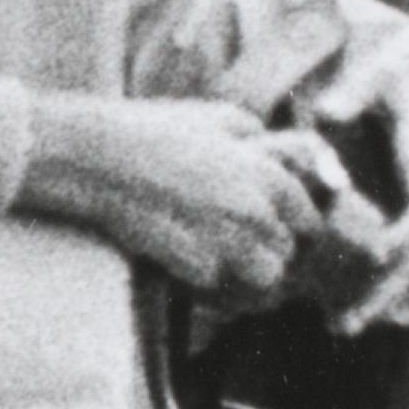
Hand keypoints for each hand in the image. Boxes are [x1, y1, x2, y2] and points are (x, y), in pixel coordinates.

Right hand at [44, 96, 348, 299]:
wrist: (99, 159)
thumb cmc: (155, 131)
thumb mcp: (217, 117)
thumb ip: (258, 138)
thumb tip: (275, 153)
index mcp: (268, 176)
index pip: (310, 219)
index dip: (294, 226)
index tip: (277, 228)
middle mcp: (257, 213)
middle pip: (287, 254)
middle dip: (269, 251)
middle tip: (239, 244)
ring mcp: (228, 244)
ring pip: (264, 280)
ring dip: (247, 276)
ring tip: (219, 261)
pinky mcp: (196, 270)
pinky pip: (221, 292)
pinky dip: (210, 286)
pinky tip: (187, 266)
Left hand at [298, 48, 408, 327]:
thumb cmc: (398, 76)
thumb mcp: (378, 72)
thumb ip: (354, 93)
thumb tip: (326, 115)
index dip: (405, 233)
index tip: (373, 255)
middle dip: (385, 289)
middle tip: (344, 322)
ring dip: (378, 299)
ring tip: (336, 326)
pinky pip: (405, 260)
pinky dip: (379, 286)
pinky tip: (343, 311)